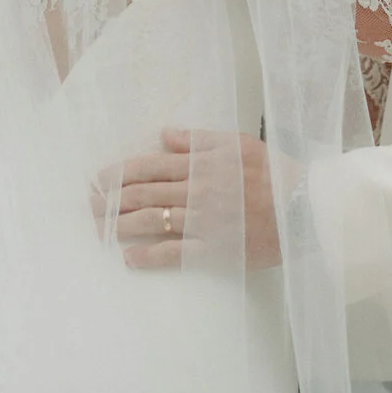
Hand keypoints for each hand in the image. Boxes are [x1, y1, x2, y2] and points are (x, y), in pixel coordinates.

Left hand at [93, 129, 280, 271]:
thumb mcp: (237, 143)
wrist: (303, 207)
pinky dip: (149, 255)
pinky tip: (129, 257)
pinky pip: (175, 253)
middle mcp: (196, 192)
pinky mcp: (214, 250)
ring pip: (153, 221)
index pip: (149, 166)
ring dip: (121, 225)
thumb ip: (199, 139)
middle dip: (111, 199)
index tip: (98, 179)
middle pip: (143, 194)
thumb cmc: (273, 172)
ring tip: (98, 229)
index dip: (119, 173)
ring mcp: (203, 222)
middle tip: (88, 205)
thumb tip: (164, 134)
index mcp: (201, 164)